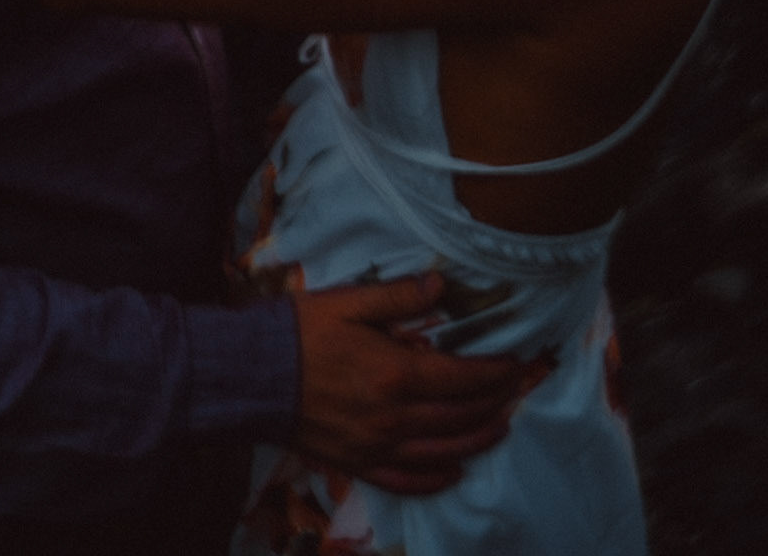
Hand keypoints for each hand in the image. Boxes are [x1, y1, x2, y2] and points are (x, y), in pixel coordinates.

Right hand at [292, 275, 533, 496]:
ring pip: (443, 453)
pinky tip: (453, 472)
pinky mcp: (358, 464)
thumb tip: (440, 285)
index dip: (495, 373)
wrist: (250, 376)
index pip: (462, 378)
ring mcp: (376, 446)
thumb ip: (398, 297)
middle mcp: (393, 417)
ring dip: (477, 441)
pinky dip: (436, 480)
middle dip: (494, 403)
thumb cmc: (298, 332)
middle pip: (459, 417)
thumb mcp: (348, 302)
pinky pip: (407, 482)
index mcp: (395, 373)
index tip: (518, 364)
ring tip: (501, 428)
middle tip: (517, 391)